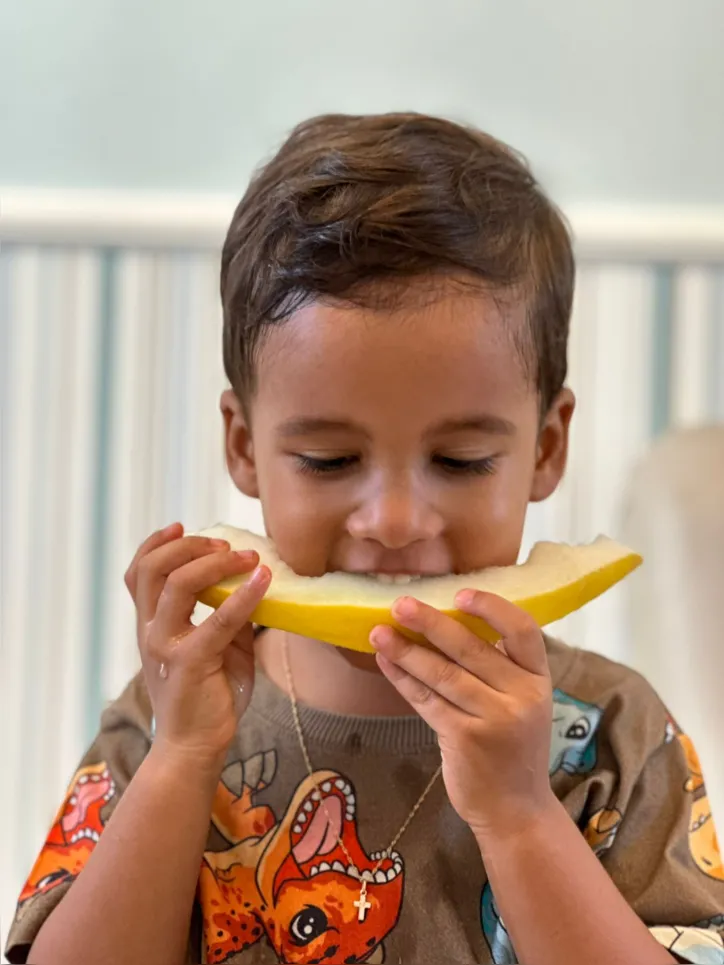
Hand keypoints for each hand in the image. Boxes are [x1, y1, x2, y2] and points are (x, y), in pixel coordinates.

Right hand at [125, 522, 270, 774]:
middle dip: (188, 547)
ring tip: (247, 557)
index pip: (138, 573)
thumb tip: (255, 584)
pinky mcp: (190, 663)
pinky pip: (218, 620)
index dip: (155, 544)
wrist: (194, 748)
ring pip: (177, 585)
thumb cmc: (207, 696)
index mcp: (151, 626)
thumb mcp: (216, 647)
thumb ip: (227, 615)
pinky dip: (243, 595)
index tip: (181, 527)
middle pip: (152, 570)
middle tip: (223, 543)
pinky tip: (264, 580)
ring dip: (215, 562)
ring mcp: (166, 647)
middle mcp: (150, 632)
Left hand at [369, 591, 554, 845]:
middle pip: (471, 647)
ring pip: (442, 673)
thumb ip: (498, 668)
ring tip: (378, 631)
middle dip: (430, 622)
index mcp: (539, 679)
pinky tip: (385, 662)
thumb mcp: (522, 703)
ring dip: (406, 650)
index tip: (459, 592)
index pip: (523, 630)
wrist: (516, 810)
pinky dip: (402, 678)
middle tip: (400, 603)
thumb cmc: (513, 749)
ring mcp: (494, 719)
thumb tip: (444, 621)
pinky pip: (426, 700)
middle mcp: (522, 696)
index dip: (492, 607)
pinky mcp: (464, 739)